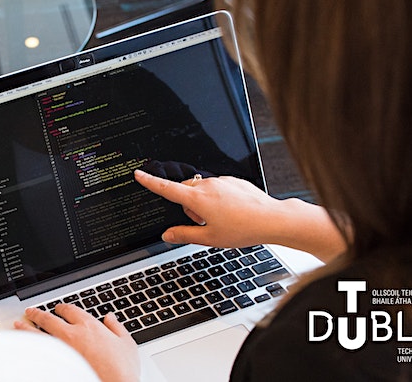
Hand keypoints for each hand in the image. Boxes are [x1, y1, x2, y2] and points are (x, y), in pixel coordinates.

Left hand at [15, 304, 139, 381]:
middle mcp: (72, 334)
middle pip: (49, 319)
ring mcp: (61, 349)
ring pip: (38, 333)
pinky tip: (23, 345)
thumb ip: (117, 328)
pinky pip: (38, 351)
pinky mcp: (56, 363)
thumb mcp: (127, 344)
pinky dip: (28, 345)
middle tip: (31, 311)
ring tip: (18, 323)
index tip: (58, 309)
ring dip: (26, 327)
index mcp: (89, 326)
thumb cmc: (121, 369)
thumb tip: (111, 318)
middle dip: (38, 313)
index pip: (71, 310)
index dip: (62, 308)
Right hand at [134, 169, 345, 261]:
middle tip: (204, 223)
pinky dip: (218, 199)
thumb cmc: (243, 229)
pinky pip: (217, 188)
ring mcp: (222, 181)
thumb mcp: (209, 238)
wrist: (271, 219)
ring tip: (223, 220)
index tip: (139, 174)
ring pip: (202, 190)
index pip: (167, 189)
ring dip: (204, 203)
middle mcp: (208, 185)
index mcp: (198, 199)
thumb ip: (184, 235)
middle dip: (188, 206)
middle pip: (185, 191)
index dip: (150, 182)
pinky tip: (233, 212)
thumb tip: (168, 235)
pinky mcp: (233, 181)